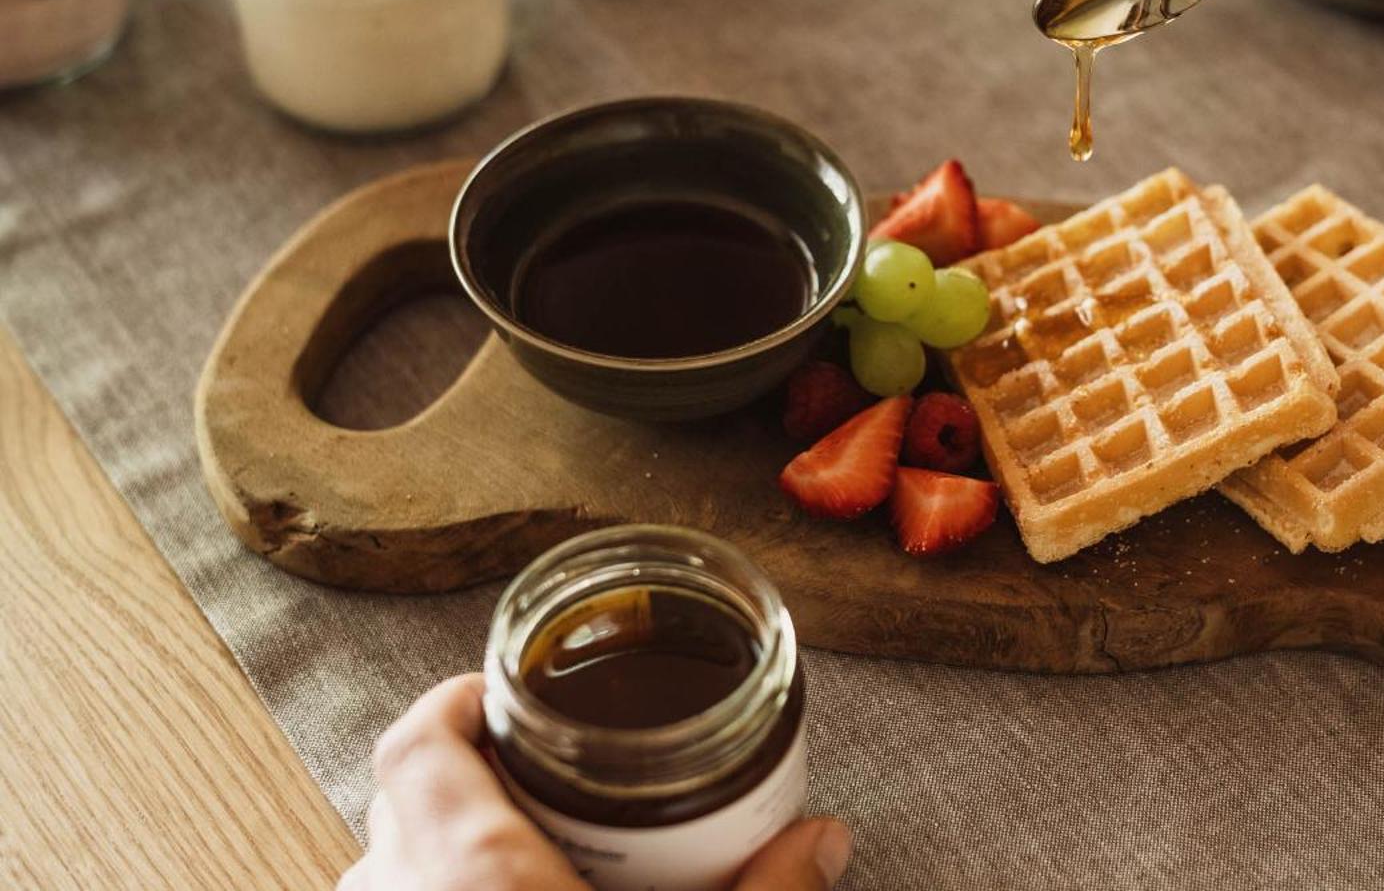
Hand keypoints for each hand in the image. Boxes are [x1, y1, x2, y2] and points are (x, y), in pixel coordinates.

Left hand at [340, 674, 850, 890]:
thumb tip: (824, 836)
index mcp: (470, 874)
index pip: (419, 743)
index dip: (452, 701)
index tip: (503, 685)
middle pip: (396, 802)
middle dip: (460, 776)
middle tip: (537, 772)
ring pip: (384, 872)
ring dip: (435, 851)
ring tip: (519, 850)